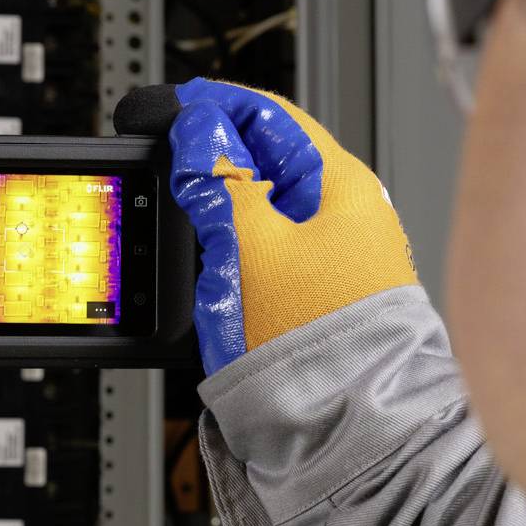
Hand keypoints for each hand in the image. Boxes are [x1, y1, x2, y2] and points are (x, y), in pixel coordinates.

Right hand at [168, 78, 416, 373]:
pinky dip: (242, 243)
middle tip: (175, 160)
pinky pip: (276, 248)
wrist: (347, 420)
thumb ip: (221, 183)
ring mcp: (340, 255)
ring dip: (228, 202)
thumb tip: (200, 132)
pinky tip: (220, 257)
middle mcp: (350, 213)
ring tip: (193, 212)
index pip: (275, 116)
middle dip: (221, 155)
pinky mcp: (324, 291)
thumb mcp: (251, 246)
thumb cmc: (317, 338)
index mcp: (344, 185)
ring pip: (271, 206)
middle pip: (273, 160)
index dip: (221, 105)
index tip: (180, 107)